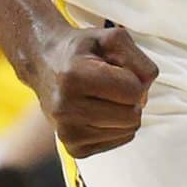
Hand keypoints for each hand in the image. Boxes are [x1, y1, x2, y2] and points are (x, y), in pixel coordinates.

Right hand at [29, 21, 156, 156]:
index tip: (115, 70)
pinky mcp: (73, 148)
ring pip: (128, 131)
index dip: (133, 78)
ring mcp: (67, 132)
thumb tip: (144, 96)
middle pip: (133, 116)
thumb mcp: (112, 38)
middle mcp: (65, 108)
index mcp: (73, 76)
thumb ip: (140, 61)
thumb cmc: (82, 49)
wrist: (43, 63)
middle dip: (130, 99)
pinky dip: (116, 127)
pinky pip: (118, 141)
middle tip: (110, 85)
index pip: (134, 91)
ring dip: (123, 112)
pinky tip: (98, 111)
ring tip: (102, 97)